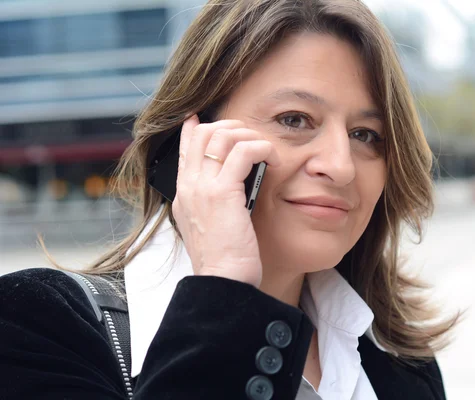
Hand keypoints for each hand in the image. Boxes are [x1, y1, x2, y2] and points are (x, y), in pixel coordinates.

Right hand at [172, 115, 279, 286]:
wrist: (223, 282)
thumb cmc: (225, 262)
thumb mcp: (213, 228)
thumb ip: (214, 205)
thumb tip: (230, 188)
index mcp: (184, 195)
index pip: (185, 149)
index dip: (195, 128)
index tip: (203, 118)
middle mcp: (188, 187)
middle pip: (203, 133)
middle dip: (231, 127)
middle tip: (252, 138)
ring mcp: (202, 188)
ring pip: (221, 136)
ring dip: (249, 136)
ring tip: (265, 150)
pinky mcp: (222, 193)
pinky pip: (243, 152)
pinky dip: (262, 149)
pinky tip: (274, 160)